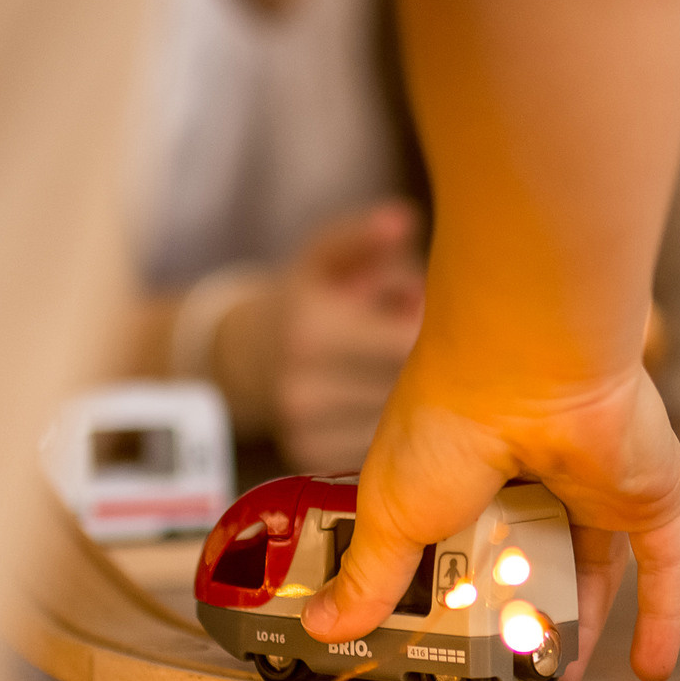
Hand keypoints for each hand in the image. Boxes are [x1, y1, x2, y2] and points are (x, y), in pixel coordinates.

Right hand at [218, 201, 424, 470]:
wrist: (246, 356)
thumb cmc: (305, 298)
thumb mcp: (324, 257)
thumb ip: (362, 237)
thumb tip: (403, 219)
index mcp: (311, 331)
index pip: (407, 343)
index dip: (433, 330)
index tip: (433, 316)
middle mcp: (303, 389)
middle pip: (407, 385)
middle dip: (425, 362)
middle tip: (416, 341)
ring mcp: (306, 432)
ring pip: (399, 422)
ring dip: (411, 398)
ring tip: (388, 369)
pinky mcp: (312, 460)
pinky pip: (379, 447)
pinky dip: (391, 428)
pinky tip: (376, 401)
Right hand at [299, 343, 679, 680]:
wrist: (530, 370)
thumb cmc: (448, 424)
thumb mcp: (393, 516)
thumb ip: (370, 578)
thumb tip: (322, 626)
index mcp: (466, 473)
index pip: (460, 546)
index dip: (453, 597)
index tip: (440, 645)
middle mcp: (532, 479)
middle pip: (527, 562)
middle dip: (516, 616)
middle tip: (500, 669)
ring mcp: (593, 487)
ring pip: (590, 570)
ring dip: (579, 625)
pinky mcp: (646, 497)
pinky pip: (662, 568)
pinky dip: (662, 618)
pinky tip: (651, 669)